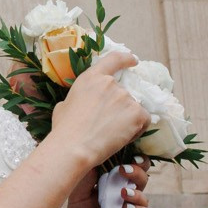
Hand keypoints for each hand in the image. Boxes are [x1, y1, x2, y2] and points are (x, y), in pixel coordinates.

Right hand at [49, 50, 150, 169]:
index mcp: (91, 78)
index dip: (126, 59)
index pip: (114, 59)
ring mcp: (125, 97)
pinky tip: (123, 137)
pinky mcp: (137, 113)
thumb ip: (79, 97)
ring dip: (126, 119)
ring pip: (133, 107)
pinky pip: (143, 119)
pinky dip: (137, 128)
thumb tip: (83, 103)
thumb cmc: (64, 129)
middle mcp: (111, 83)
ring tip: (112, 134)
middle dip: (119, 106)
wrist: (73, 148)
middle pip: (123, 91)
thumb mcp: (64, 105)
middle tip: (109, 123)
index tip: (133, 61)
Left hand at [61, 161, 153, 207]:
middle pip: (142, 177)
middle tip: (124, 169)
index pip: (130, 166)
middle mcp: (128, 195)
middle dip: (137, 170)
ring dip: (136, 193)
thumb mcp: (79, 193)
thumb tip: (95, 150)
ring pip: (145, 196)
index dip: (132, 158)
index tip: (127, 153)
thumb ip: (87, 174)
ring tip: (122, 194)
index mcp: (116, 184)